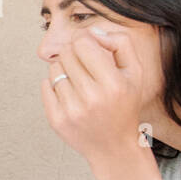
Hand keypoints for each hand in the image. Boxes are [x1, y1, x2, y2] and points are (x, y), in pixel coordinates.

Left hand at [40, 29, 144, 163]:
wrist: (114, 147)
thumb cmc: (125, 104)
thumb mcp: (135, 72)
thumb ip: (121, 43)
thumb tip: (92, 32)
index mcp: (114, 83)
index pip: (82, 42)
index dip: (84, 41)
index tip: (90, 48)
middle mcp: (92, 97)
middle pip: (66, 53)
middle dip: (75, 55)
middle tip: (85, 67)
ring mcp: (72, 110)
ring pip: (54, 68)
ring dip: (65, 70)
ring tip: (80, 83)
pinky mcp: (57, 120)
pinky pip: (45, 85)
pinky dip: (54, 86)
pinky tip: (70, 95)